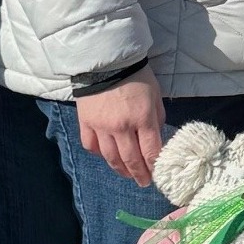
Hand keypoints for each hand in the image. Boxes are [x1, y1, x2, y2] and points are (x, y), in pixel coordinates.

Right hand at [77, 64, 164, 184]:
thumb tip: (158, 138)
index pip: (151, 151)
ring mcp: (101, 127)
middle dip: (139, 174)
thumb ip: (157, 117)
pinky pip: (91, 146)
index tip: (157, 175)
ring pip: (111, 157)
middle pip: (131, 159)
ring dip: (120, 169)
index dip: (154, 166)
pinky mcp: (85, 123)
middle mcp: (122, 127)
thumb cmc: (136, 76)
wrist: (106, 60)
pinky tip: (106, 156)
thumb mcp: (155, 94)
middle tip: (143, 182)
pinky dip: (99, 154)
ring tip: (127, 175)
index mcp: (142, 119)